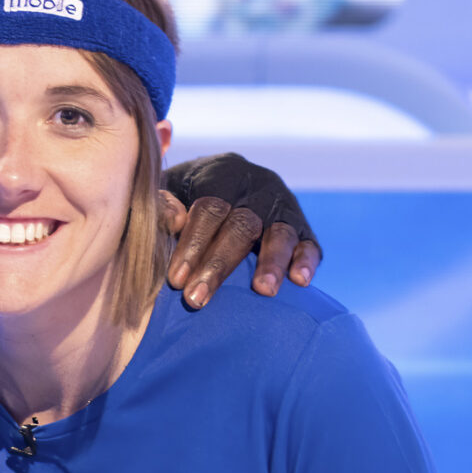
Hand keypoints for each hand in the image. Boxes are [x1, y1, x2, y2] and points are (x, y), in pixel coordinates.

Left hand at [161, 152, 321, 309]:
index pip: (211, 207)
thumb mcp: (170, 191)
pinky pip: (309, 244)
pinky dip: (306, 261)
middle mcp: (259, 186)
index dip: (193, 244)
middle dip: (218, 265)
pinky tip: (300, 281)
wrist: (225, 188)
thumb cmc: (186, 197)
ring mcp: (284, 207)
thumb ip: (163, 204)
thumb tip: (174, 220)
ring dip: (271, 263)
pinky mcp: (304, 229)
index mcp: (224, 173)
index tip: (176, 280)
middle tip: (197, 299)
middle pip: (242, 224)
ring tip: (262, 291)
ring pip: (280, 233)